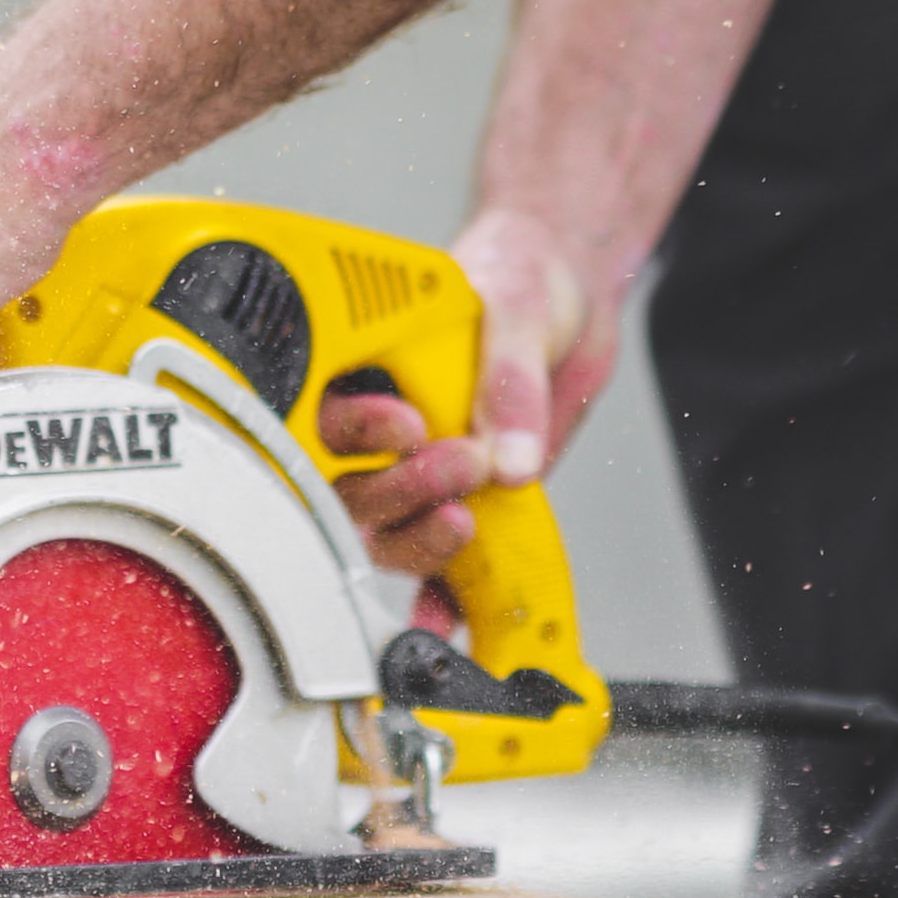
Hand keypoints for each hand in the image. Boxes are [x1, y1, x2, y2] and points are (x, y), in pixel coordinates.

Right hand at [316, 209, 616, 578]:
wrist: (574, 300)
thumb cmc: (524, 275)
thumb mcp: (518, 306)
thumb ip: (511, 379)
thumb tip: (510, 459)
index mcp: (364, 364)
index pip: (323, 414)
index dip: (354, 432)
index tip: (407, 424)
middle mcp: (379, 427)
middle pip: (348, 487)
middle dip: (397, 489)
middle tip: (461, 464)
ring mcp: (416, 469)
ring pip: (383, 531)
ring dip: (416, 537)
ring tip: (464, 520)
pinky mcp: (458, 502)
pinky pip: (436, 564)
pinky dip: (438, 600)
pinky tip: (444, 621)